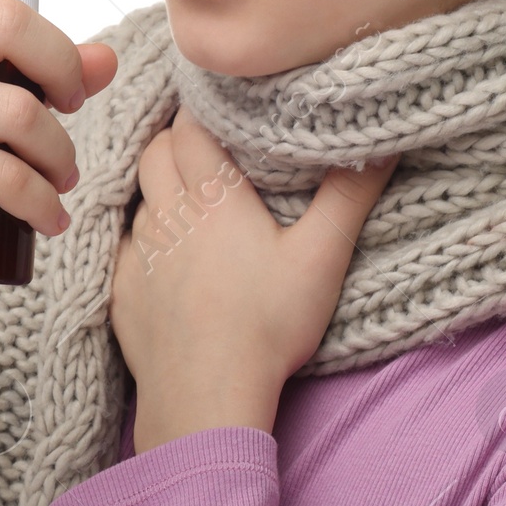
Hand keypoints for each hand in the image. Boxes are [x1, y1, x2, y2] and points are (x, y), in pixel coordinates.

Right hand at [0, 0, 119, 305]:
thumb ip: (32, 77)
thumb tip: (105, 58)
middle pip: (10, 18)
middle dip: (62, 66)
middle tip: (72, 104)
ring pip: (21, 107)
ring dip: (57, 153)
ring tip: (57, 177)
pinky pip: (9, 171)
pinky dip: (42, 201)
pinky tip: (46, 218)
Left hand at [108, 108, 398, 453]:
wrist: (206, 397)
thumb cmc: (267, 326)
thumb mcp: (321, 258)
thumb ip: (349, 195)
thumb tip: (383, 143)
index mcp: (213, 195)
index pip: (190, 127)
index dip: (202, 111)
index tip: (221, 107)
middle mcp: (168, 214)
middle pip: (156, 152)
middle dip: (175, 140)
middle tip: (206, 145)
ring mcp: (139, 252)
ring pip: (140, 195)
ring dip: (159, 186)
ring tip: (190, 195)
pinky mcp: (121, 289)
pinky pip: (125, 243)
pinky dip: (143, 234)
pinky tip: (167, 252)